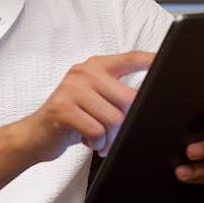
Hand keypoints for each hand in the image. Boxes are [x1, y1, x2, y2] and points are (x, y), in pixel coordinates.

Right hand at [18, 51, 153, 163]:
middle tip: (115, 135)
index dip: (151, 60)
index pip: (129, 59)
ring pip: (114, 118)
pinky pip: (97, 131)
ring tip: (99, 139)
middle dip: (126, 123)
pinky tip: (87, 140)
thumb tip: (147, 103)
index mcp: (94, 67)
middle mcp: (83, 73)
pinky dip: (96, 143)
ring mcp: (71, 89)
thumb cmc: (69, 119)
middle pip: (128, 98)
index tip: (168, 62)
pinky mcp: (62, 109)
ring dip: (110, 137)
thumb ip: (115, 94)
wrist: (34, 135)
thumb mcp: (93, 99)